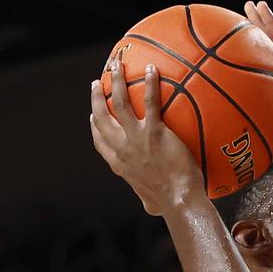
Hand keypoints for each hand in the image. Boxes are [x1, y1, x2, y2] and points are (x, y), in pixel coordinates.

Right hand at [90, 62, 204, 215]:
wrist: (179, 200)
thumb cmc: (170, 204)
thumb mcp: (150, 202)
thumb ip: (148, 199)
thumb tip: (152, 207)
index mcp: (119, 163)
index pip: (100, 140)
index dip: (95, 124)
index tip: (93, 114)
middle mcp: (122, 148)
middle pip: (102, 116)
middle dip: (96, 97)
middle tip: (97, 83)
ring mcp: (136, 139)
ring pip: (119, 103)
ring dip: (115, 81)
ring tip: (117, 65)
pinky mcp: (155, 133)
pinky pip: (151, 102)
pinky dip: (150, 84)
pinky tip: (152, 69)